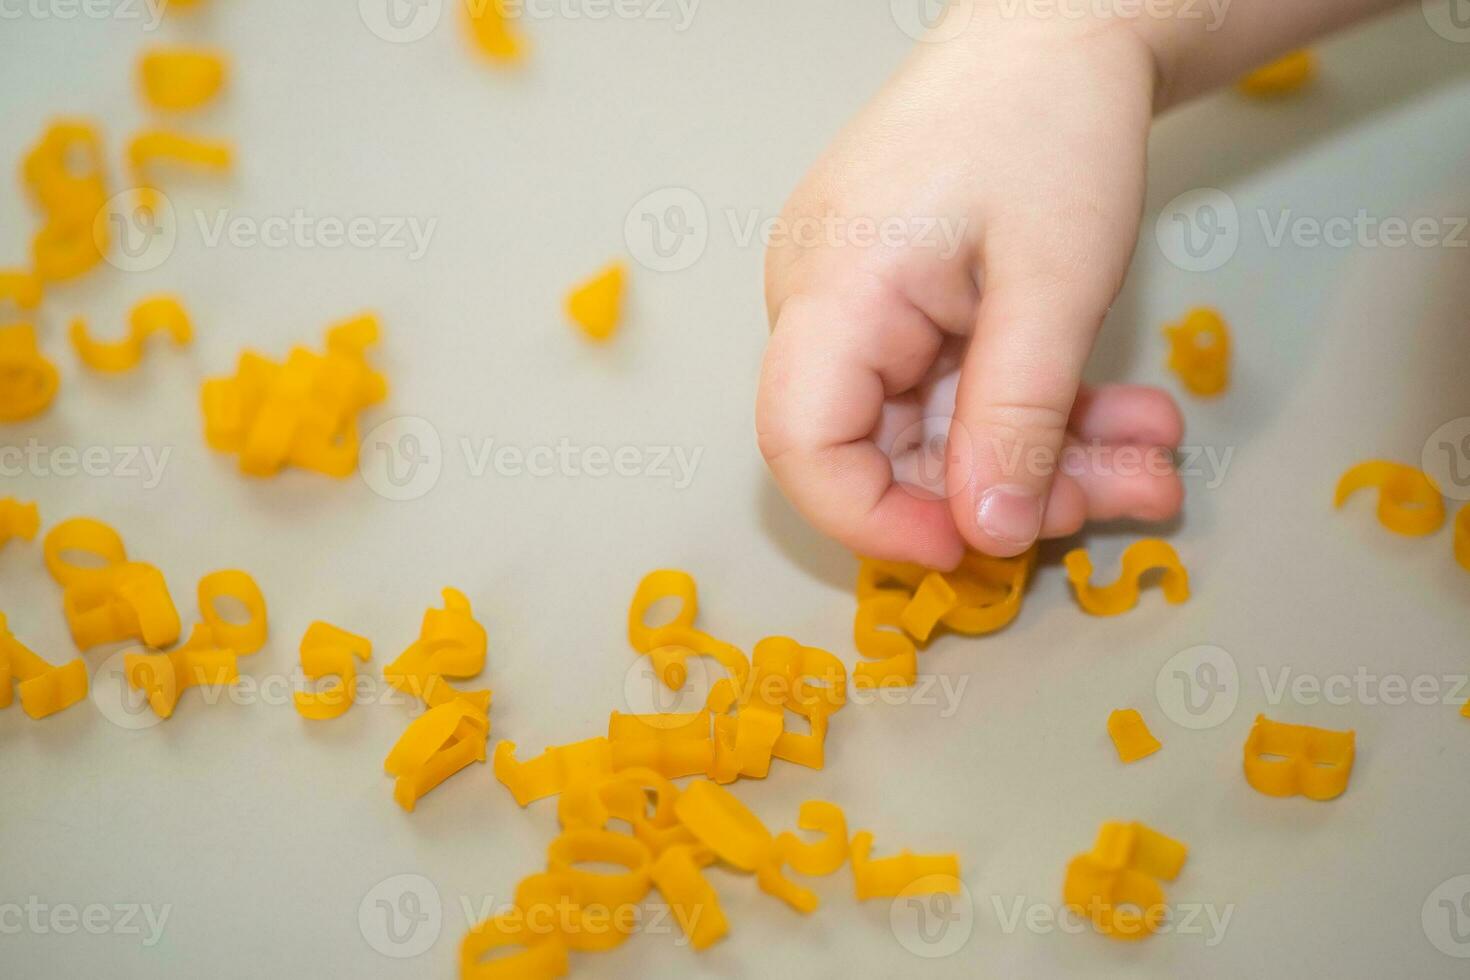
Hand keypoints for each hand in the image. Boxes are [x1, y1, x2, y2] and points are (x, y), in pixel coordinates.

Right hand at [757, 11, 1182, 568]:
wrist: (1058, 26)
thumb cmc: (1051, 124)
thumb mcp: (1053, 286)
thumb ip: (1016, 419)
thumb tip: (990, 536)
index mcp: (832, 291)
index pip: (802, 446)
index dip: (876, 520)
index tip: (979, 546)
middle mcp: (824, 305)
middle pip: (883, 448)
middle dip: (1001, 491)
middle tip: (1113, 498)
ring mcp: (863, 304)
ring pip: (936, 426)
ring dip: (1042, 454)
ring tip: (1144, 456)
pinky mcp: (904, 302)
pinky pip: (956, 385)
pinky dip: (1036, 409)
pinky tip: (1117, 415)